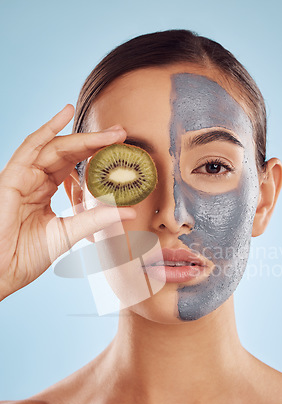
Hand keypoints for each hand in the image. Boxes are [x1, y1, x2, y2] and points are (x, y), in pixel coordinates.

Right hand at [0, 104, 135, 300]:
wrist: (2, 271)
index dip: (97, 155)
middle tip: (122, 134)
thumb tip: (130, 211)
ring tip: (110, 133)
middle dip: (95, 142)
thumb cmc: (26, 255)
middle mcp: (35, 180)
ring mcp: (23, 176)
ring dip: (82, 137)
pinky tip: (64, 114)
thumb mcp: (69, 233)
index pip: (74, 166)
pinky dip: (47, 129)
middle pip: (68, 152)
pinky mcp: (12, 177)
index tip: (122, 149)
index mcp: (46, 191)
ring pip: (55, 147)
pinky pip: (30, 147)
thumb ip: (96, 219)